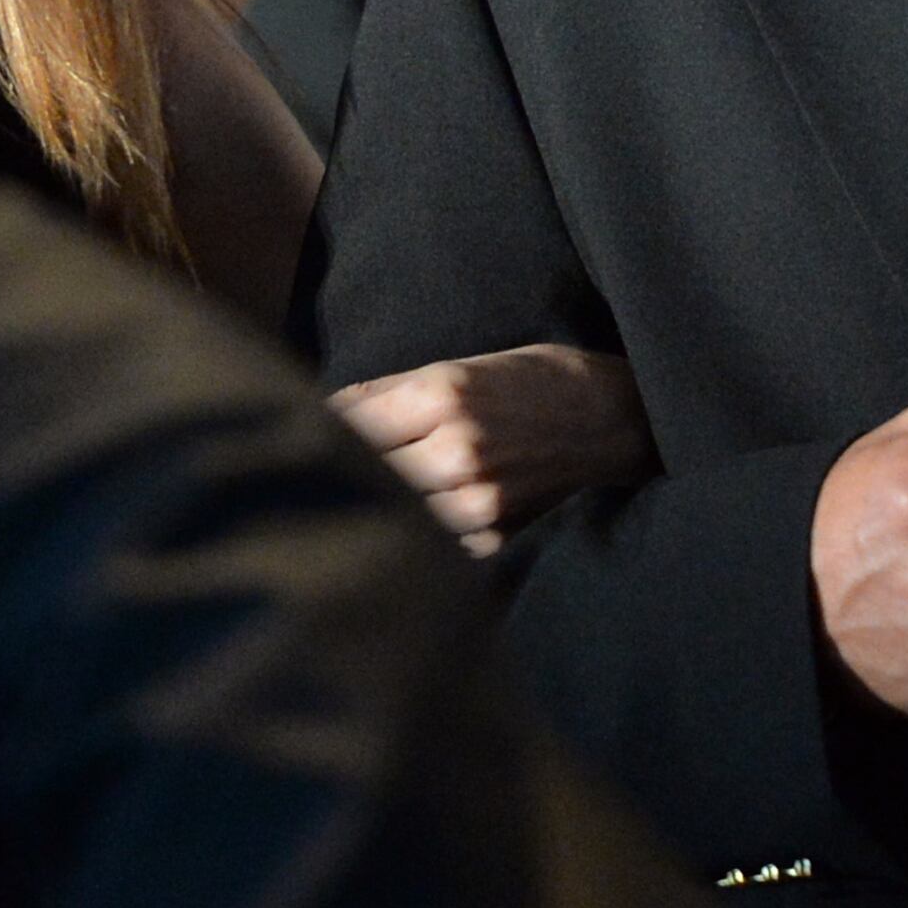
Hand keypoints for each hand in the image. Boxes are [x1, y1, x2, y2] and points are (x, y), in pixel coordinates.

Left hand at [331, 342, 656, 553]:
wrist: (611, 418)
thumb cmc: (533, 379)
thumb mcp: (460, 365)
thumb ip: (389, 392)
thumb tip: (322, 414)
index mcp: (442, 396)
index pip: (345, 423)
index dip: (316, 428)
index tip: (295, 431)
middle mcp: (456, 452)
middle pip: (361, 473)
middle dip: (337, 470)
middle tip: (310, 472)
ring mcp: (477, 501)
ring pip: (391, 514)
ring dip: (372, 506)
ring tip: (358, 499)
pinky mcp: (494, 536)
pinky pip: (430, 543)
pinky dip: (415, 533)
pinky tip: (412, 520)